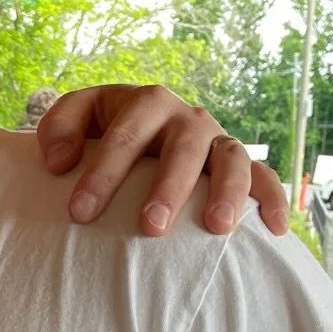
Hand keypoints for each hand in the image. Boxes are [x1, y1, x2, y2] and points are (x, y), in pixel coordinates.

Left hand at [36, 84, 290, 237]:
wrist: (142, 127)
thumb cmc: (104, 129)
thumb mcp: (77, 117)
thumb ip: (58, 128)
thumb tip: (58, 163)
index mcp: (146, 102)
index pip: (124, 136)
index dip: (102, 174)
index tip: (80, 213)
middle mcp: (186, 119)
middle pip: (183, 148)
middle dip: (168, 187)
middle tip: (149, 227)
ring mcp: (216, 140)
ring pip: (232, 159)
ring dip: (227, 191)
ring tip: (216, 227)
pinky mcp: (239, 164)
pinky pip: (264, 177)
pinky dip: (273, 198)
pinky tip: (275, 228)